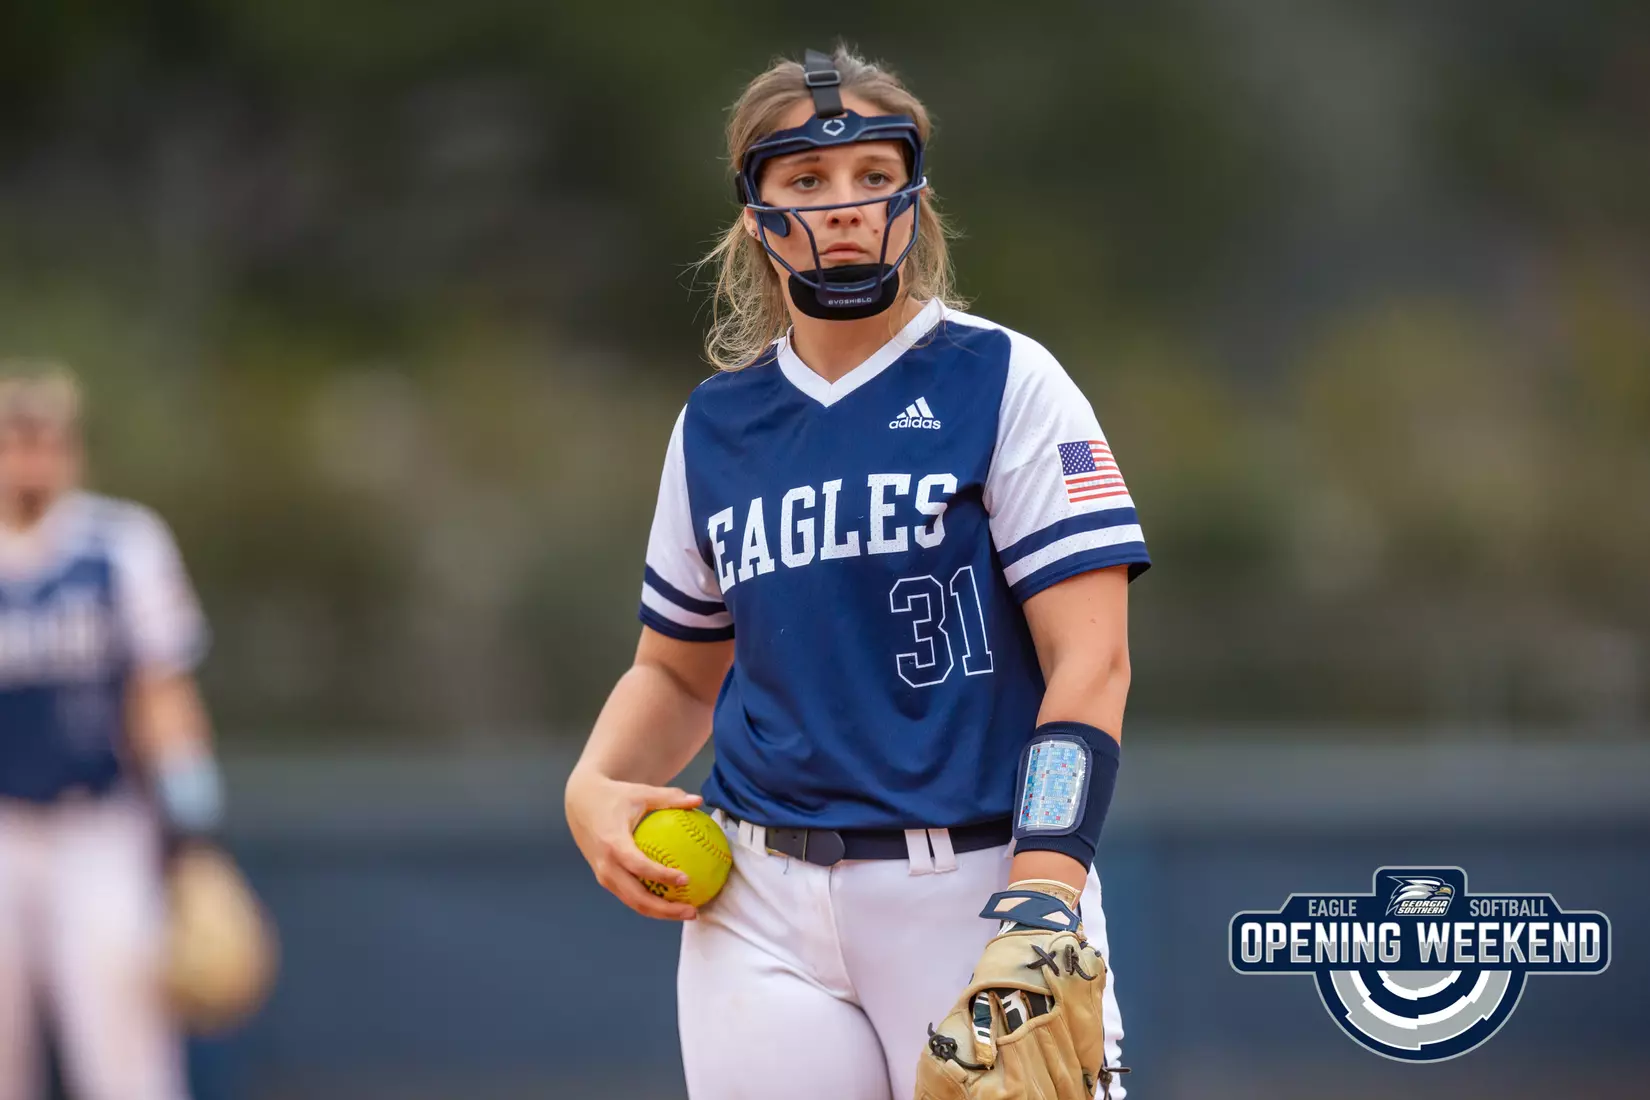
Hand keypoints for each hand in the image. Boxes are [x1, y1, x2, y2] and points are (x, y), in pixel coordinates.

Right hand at [565, 768, 703, 920]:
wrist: (580, 804)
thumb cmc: (613, 796)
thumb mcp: (640, 792)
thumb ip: (669, 798)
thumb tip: (698, 800)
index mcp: (613, 844)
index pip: (638, 866)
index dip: (661, 876)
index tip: (685, 879)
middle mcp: (606, 865)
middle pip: (636, 897)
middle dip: (665, 910)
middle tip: (692, 911)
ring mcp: (604, 876)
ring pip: (633, 902)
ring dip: (660, 912)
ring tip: (687, 912)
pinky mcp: (605, 879)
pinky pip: (630, 896)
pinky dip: (651, 903)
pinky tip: (673, 900)